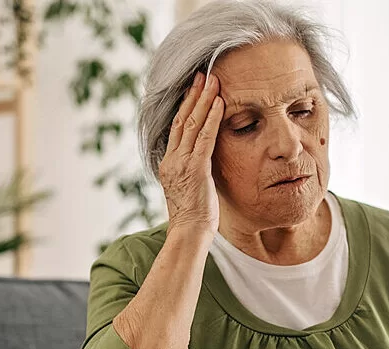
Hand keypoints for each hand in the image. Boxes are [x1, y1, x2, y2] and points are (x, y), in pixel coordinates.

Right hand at [159, 72, 223, 233]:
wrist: (188, 233)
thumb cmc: (193, 217)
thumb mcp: (189, 188)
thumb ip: (192, 170)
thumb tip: (202, 161)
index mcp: (169, 163)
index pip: (176, 127)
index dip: (185, 105)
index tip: (194, 88)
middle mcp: (172, 159)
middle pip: (181, 119)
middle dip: (193, 95)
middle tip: (202, 74)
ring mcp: (181, 163)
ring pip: (191, 123)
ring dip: (203, 99)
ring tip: (212, 80)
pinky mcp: (195, 168)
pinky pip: (205, 137)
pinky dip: (212, 118)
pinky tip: (220, 102)